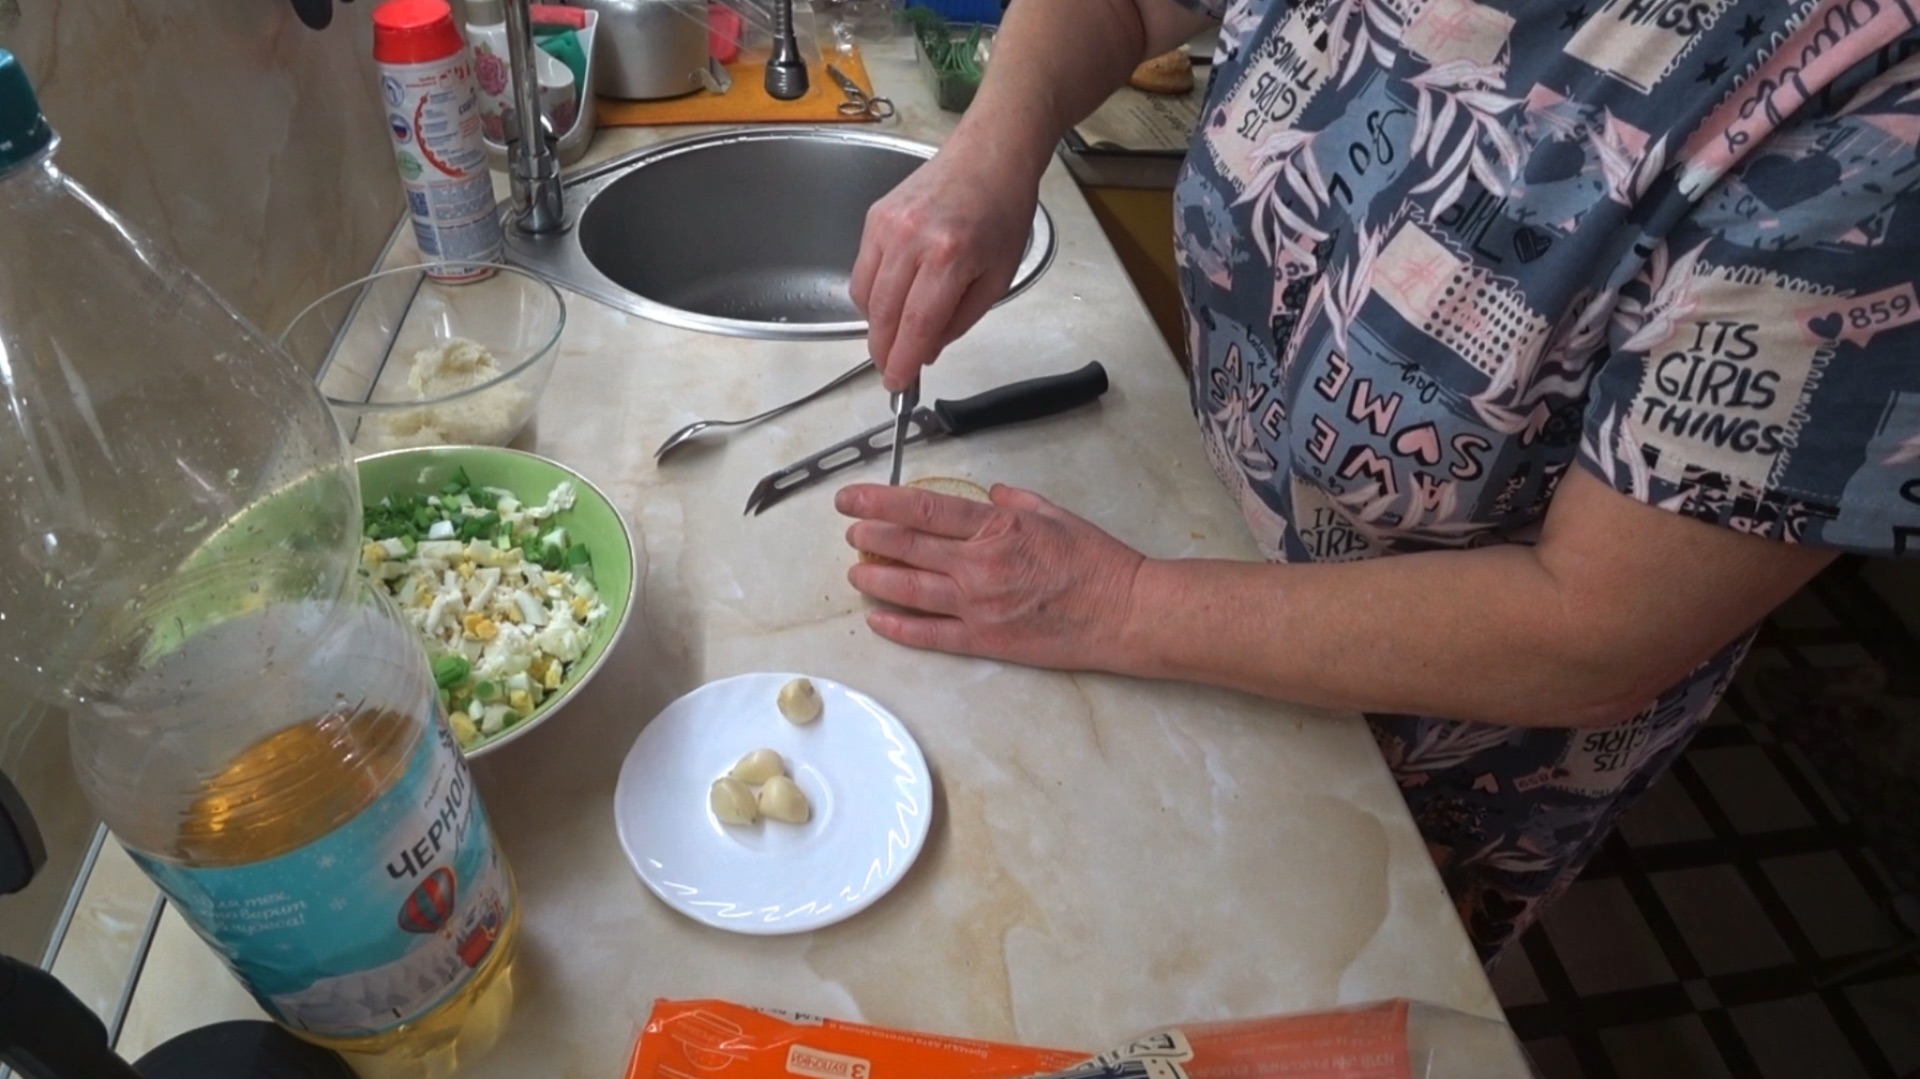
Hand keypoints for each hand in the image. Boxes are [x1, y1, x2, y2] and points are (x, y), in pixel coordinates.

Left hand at [836, 482, 1146, 669]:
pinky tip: (877, 619)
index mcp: (996, 527)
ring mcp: (978, 605)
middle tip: (850, 532)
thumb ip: (1014, 503)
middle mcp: (979, 565)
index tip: (852, 499)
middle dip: (870, 536)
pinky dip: (899, 627)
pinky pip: (930, 635)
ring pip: (909, 589)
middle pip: (907, 546)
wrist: (1125, 613)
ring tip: (855, 571)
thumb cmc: (1097, 562)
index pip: (923, 509)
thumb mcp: (1055, 513)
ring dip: (876, 578)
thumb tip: (989, 494)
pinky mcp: (985, 640)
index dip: (879, 502)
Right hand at [850, 151, 1037, 390]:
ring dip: (875, 325)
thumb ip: (960, 320)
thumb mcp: (997, 278)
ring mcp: (888, 225)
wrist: (988, 157)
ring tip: (894, 336)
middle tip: (892, 369)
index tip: (897, 383)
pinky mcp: (874, 217)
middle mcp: (912, 238)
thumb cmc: (1001, 212)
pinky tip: (891, 300)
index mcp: (951, 255)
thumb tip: (926, 350)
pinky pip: (861, 270)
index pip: (916, 324)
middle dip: (884, 350)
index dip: (903, 361)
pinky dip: (871, 295)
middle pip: (883, 313)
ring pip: (864, 295)